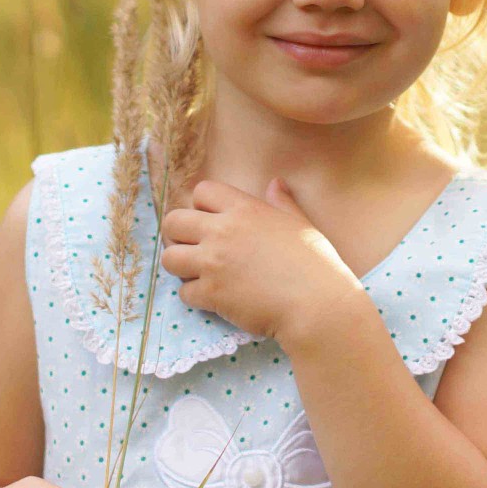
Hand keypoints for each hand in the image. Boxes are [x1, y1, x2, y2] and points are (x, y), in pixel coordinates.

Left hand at [158, 177, 366, 342]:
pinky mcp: (211, 294)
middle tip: (195, 249)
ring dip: (181, 267)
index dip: (202, 206)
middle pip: (173, 222)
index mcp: (245, 209)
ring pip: (169, 258)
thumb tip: (275, 183)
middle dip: (179, 235)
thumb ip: (283, 203)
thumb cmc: (316, 264)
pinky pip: (183, 293)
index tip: (213, 221)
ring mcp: (213, 263)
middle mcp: (223, 231)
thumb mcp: (301, 224)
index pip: (201, 191)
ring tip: (199, 274)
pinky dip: (195, 297)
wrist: (316, 304)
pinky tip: (214, 298)